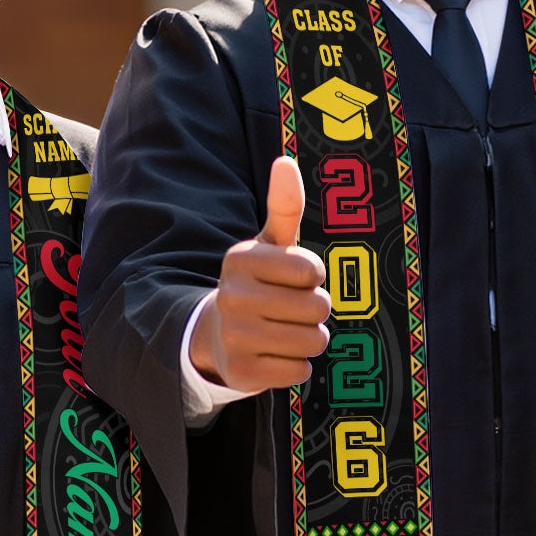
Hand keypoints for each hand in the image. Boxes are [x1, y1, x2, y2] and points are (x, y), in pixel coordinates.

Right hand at [190, 156, 331, 392]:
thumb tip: (286, 161)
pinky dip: (295, 365)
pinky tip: (272, 354)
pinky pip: (300, 371)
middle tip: (289, 309)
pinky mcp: (241, 374)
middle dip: (314, 310)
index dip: (313, 277)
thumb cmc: (260, 283)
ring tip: (284, 330)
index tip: (293, 279)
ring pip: (314, 341)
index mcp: (240, 259)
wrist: (217, 335)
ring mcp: (234, 337)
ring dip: (310, 338)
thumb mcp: (271, 244)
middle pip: (318, 307)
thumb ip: (284, 206)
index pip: (313, 271)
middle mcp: (231, 296)